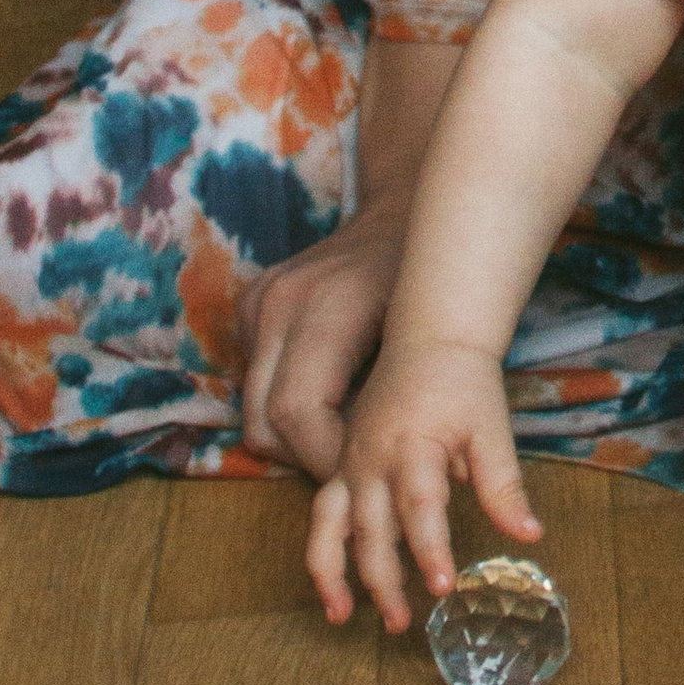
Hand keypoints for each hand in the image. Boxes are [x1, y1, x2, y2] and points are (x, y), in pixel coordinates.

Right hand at [240, 200, 413, 476]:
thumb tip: (405, 472)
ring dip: (297, 441)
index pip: (298, 412)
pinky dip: (288, 410)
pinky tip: (336, 405)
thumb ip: (405, 397)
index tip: (368, 478)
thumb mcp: (435, 326)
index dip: (329, 459)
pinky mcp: (248, 307)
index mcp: (324, 302)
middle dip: (309, 460)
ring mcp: (256, 302)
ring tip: (351, 440)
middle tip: (360, 472)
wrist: (402, 206)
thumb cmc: (432, 270)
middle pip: (264, 422)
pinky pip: (255, 386)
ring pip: (253, 413)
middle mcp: (277, 301)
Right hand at [305, 336, 540, 632]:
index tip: (443, 588)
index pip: (420, 508)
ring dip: (332, 573)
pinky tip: (336, 586)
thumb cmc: (465, 383)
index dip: (430, 550)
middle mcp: (370, 459)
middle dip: (383, 580)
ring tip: (342, 617)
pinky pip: (323, 513)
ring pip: (329, 526)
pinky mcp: (343, 466)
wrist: (429, 338)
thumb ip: (504, 486)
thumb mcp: (492, 429)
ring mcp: (350, 463)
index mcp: (412, 447)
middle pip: (370, 529)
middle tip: (403, 623)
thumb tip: (530, 536)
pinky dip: (324, 550)